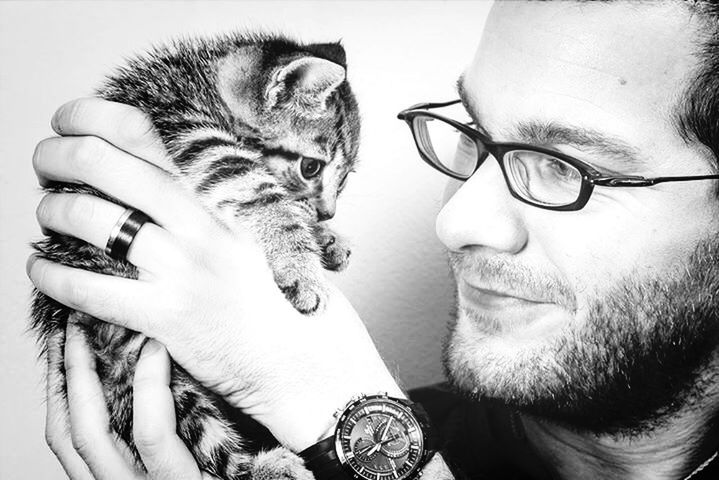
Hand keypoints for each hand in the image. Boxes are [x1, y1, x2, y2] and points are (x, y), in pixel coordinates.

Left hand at [30, 97, 403, 451]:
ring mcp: (181, 269)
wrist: (294, 356)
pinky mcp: (165, 317)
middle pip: (104, 165)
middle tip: (44, 161)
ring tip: (48, 216)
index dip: (93, 115)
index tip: (69, 119)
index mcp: (218, 196)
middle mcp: (198, 224)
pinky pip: (86, 287)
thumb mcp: (249, 229)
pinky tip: (41, 270)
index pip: (145, 134)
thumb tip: (146, 167)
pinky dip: (49, 275)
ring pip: (89, 220)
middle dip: (56, 155)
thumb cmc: (269, 293)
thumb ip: (208, 197)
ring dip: (51, 212)